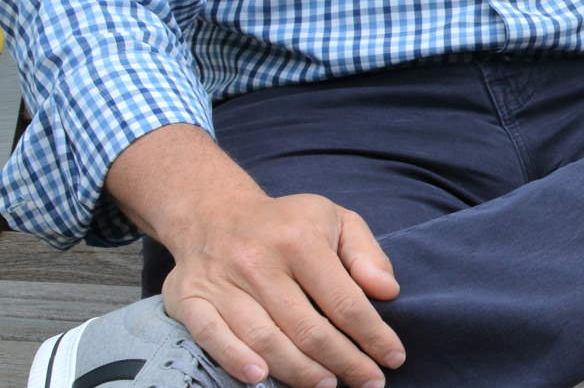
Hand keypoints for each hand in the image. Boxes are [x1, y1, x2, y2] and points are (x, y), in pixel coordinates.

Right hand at [157, 187, 402, 387]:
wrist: (213, 213)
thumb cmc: (287, 224)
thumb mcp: (336, 220)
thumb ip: (366, 254)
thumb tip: (388, 292)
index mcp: (300, 240)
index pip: (344, 300)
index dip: (372, 334)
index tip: (393, 357)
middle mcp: (259, 261)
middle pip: (307, 327)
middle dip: (344, 361)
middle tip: (369, 383)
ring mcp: (221, 282)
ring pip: (265, 338)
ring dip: (300, 371)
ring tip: (329, 386)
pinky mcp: (190, 299)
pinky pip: (212, 336)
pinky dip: (235, 360)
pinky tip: (260, 378)